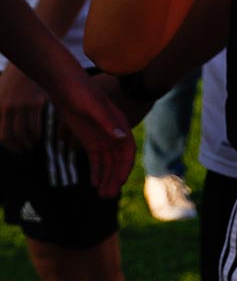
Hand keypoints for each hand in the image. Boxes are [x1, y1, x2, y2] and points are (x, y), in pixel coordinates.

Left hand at [0, 64, 47, 152]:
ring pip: (28, 131)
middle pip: (15, 134)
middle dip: (19, 146)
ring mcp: (25, 104)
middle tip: (23, 149)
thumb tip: (0, 132)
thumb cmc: (9, 84)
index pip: (2, 134)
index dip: (8, 145)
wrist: (24, 68)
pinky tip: (36, 135)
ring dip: (29, 141)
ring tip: (30, 144)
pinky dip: (37, 133)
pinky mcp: (38, 102)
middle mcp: (10, 106)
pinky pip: (37, 123)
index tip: (13, 148)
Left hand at [64, 72, 134, 196]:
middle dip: (114, 178)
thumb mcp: (92, 106)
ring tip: (102, 195)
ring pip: (107, 163)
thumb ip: (106, 122)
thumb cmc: (80, 92)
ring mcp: (101, 137)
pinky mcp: (89, 140)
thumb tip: (120, 138)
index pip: (126, 150)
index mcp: (119, 125)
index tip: (118, 181)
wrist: (64, 84)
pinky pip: (96, 159)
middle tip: (108, 196)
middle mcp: (113, 134)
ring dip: (106, 178)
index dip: (124, 167)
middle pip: (117, 160)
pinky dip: (96, 171)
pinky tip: (93, 183)